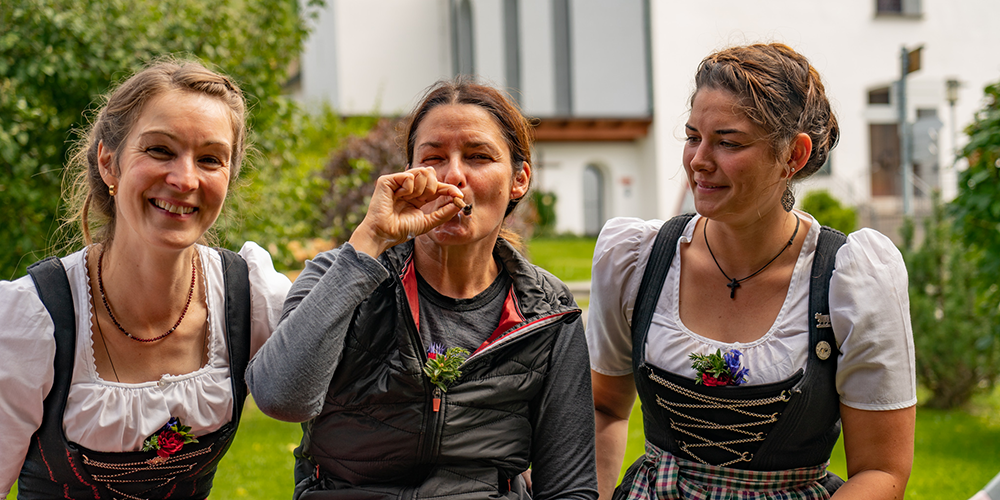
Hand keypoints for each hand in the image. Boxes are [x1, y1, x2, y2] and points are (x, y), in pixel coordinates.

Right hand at [349, 167, 464, 256]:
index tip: (459, 196)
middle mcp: (408, 187)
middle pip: (431, 173)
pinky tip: (399, 196)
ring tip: (409, 199)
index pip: (437, 186)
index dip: (449, 188)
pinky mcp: (387, 180)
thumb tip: (460, 202)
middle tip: (422, 200)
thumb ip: (444, 212)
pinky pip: (409, 176)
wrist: (384, 234)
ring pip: (422, 171)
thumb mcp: (428, 222)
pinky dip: (408, 188)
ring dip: (420, 188)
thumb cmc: (402, 230)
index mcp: (417, 196)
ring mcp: (398, 182)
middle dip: (432, 188)